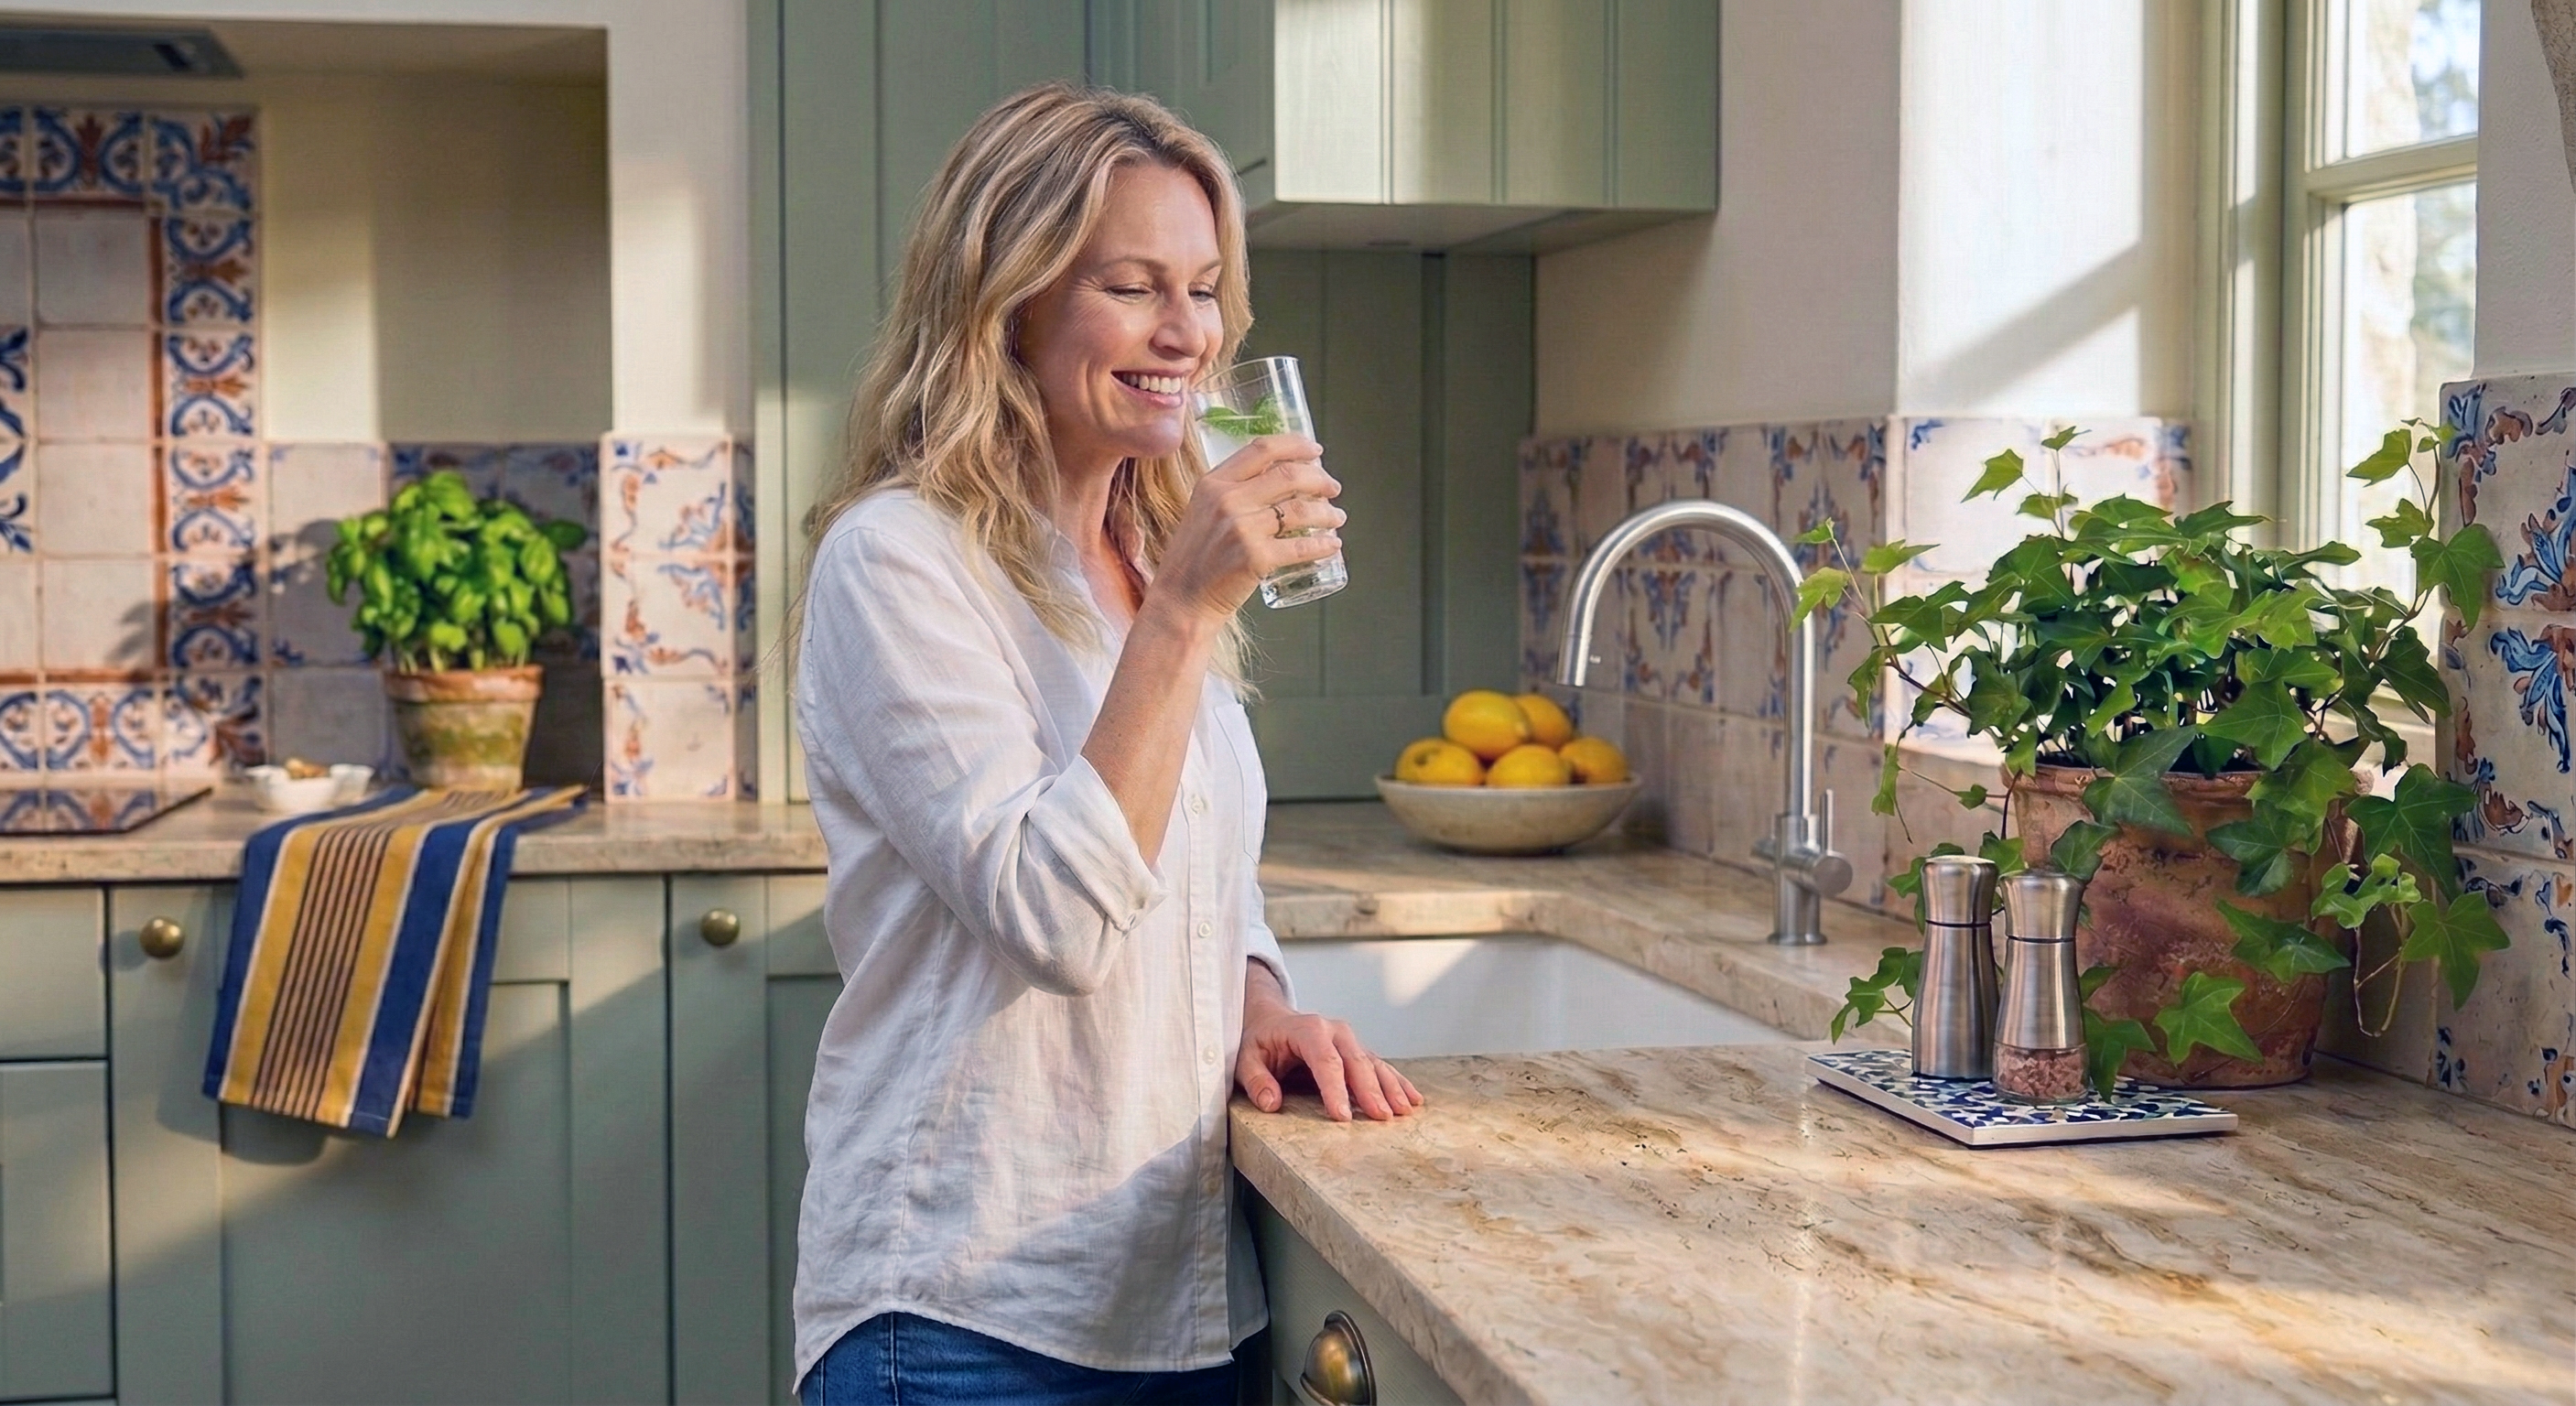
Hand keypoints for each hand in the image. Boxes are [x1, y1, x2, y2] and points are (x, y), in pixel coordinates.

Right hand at [1147, 434, 1343, 623]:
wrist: (1180, 600)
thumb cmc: (1194, 559)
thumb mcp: (1203, 512)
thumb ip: (1232, 492)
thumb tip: (1277, 480)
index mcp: (1213, 483)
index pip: (1261, 449)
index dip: (1295, 445)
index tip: (1315, 451)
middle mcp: (1227, 500)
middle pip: (1288, 475)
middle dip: (1319, 480)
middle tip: (1333, 488)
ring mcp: (1242, 529)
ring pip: (1300, 510)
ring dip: (1327, 513)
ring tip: (1337, 518)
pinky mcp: (1255, 558)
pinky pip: (1301, 546)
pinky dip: (1323, 545)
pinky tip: (1332, 545)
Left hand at [1237, 960, 1422, 1121]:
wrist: (1270, 1021)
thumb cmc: (1259, 1042)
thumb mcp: (1246, 1058)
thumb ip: (1256, 1080)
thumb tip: (1270, 1102)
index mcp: (1307, 1029)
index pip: (1325, 1061)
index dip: (1335, 1089)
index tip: (1342, 1117)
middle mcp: (1334, 1031)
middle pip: (1356, 1062)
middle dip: (1370, 1090)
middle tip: (1381, 1117)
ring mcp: (1349, 1040)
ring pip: (1373, 1064)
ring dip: (1390, 1087)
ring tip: (1404, 1111)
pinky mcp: (1357, 1051)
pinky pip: (1379, 1067)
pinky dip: (1396, 1083)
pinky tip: (1412, 1099)